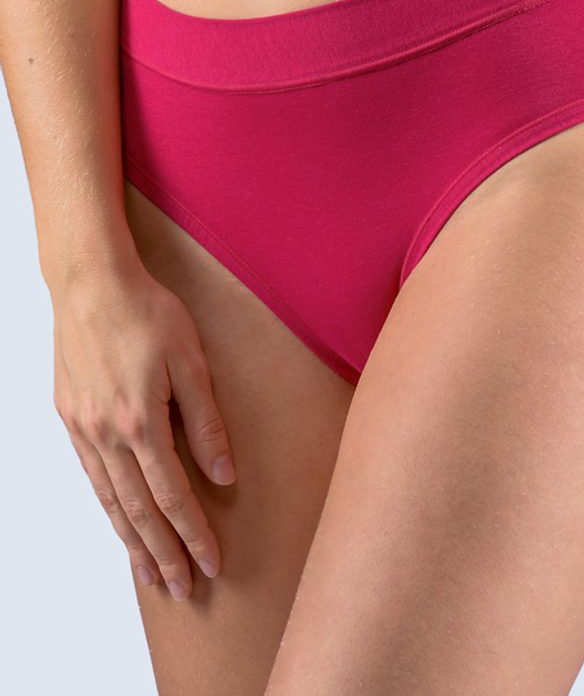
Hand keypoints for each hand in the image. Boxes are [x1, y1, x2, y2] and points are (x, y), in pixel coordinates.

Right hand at [50, 256, 236, 600]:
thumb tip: (224, 476)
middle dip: (163, 554)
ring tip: (150, 574)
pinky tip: (119, 522)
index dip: (193, 534)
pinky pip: (91, 477)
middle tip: (183, 588)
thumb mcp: (191, 362)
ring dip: (131, 541)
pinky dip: (107, 508)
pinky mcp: (70, 418)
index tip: (212, 563)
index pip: (173, 496)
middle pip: (139, 511)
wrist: (91, 284)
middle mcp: (106, 435)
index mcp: (141, 422)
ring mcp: (82, 429)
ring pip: (110, 501)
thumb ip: (207, 422)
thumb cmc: (148, 313)